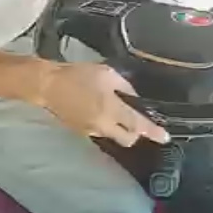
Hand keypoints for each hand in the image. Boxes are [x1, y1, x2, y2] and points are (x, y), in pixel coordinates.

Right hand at [37, 63, 170, 147]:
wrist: (48, 85)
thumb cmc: (78, 75)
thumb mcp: (107, 74)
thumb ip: (125, 88)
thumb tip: (134, 99)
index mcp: (112, 110)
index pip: (138, 125)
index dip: (153, 132)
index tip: (165, 137)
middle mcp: (104, 126)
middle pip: (128, 139)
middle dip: (135, 132)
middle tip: (135, 119)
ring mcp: (90, 131)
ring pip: (113, 136)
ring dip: (119, 128)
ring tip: (114, 111)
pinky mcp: (80, 131)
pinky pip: (100, 132)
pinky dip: (105, 125)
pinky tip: (99, 112)